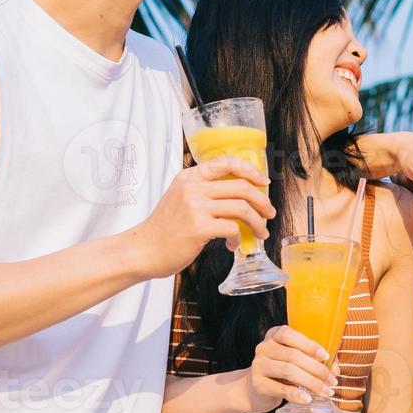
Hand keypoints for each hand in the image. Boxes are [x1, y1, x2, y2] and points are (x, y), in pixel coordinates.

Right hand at [134, 157, 275, 277]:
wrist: (143, 250)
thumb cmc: (164, 229)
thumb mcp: (178, 198)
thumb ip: (202, 191)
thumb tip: (238, 196)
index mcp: (189, 178)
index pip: (226, 162)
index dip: (250, 170)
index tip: (263, 181)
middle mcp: (193, 188)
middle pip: (241, 187)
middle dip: (262, 201)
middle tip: (269, 213)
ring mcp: (195, 207)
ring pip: (242, 208)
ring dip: (257, 222)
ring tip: (260, 233)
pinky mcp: (199, 228)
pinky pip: (232, 228)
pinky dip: (238, 238)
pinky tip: (232, 245)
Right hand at [241, 325, 340, 412]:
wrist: (254, 389)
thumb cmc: (281, 371)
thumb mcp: (295, 360)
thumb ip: (315, 359)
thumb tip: (336, 369)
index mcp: (274, 336)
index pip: (289, 334)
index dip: (309, 345)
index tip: (326, 357)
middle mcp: (264, 347)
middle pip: (293, 356)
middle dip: (317, 369)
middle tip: (333, 381)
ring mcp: (258, 365)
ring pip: (289, 371)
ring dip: (311, 383)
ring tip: (326, 391)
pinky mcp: (258, 384)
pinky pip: (280, 389)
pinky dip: (297, 394)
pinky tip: (308, 399)